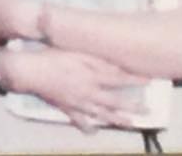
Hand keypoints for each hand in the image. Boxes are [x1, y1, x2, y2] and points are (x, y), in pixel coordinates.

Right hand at [0, 48, 147, 131]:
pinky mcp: (66, 108)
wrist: (31, 70)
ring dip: (117, 120)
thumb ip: (97, 57)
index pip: (120, 78)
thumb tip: (116, 61)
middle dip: (132, 106)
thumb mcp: (78, 50)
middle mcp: (89, 92)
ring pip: (101, 114)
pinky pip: (79, 120)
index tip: (150, 81)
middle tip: (146, 110)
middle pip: (115, 101)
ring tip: (130, 125)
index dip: (136, 80)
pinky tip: (93, 131)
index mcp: (92, 75)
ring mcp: (78, 103)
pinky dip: (87, 126)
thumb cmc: (53, 56)